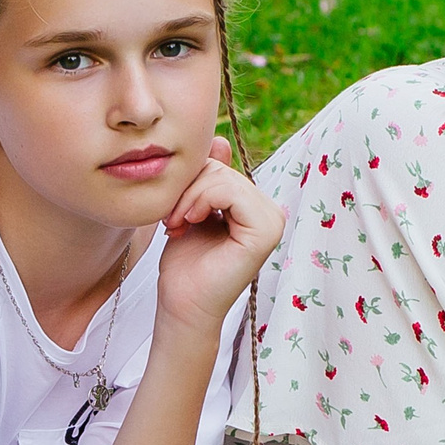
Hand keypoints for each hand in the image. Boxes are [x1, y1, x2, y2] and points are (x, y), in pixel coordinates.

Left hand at [154, 137, 286, 335]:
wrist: (182, 304)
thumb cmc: (185, 265)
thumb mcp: (191, 210)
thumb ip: (207, 178)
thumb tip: (220, 140)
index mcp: (256, 207)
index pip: (220, 168)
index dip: (191, 183)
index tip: (173, 213)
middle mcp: (271, 211)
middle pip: (221, 170)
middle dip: (187, 190)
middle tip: (172, 220)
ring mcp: (272, 221)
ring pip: (222, 178)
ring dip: (188, 198)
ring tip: (176, 224)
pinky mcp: (266, 230)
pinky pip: (229, 191)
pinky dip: (200, 201)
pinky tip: (188, 223)